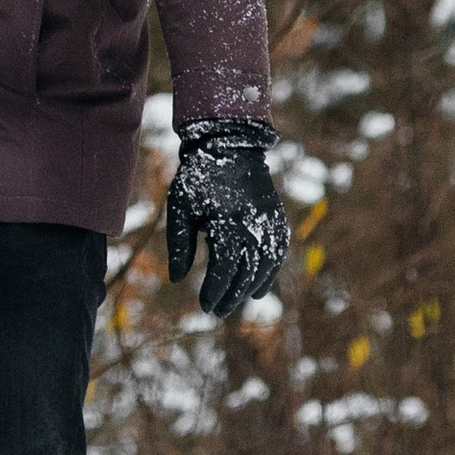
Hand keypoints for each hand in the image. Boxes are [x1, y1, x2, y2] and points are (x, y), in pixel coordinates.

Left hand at [164, 117, 288, 318]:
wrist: (229, 144)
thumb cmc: (199, 177)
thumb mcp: (181, 207)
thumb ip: (179, 244)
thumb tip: (178, 279)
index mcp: (227, 226)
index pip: (223, 271)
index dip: (214, 292)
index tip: (205, 306)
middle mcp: (253, 228)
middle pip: (245, 275)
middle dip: (231, 296)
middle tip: (217, 311)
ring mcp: (269, 224)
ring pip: (265, 268)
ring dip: (251, 289)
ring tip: (237, 301)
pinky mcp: (277, 219)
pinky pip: (277, 254)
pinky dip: (269, 273)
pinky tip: (258, 287)